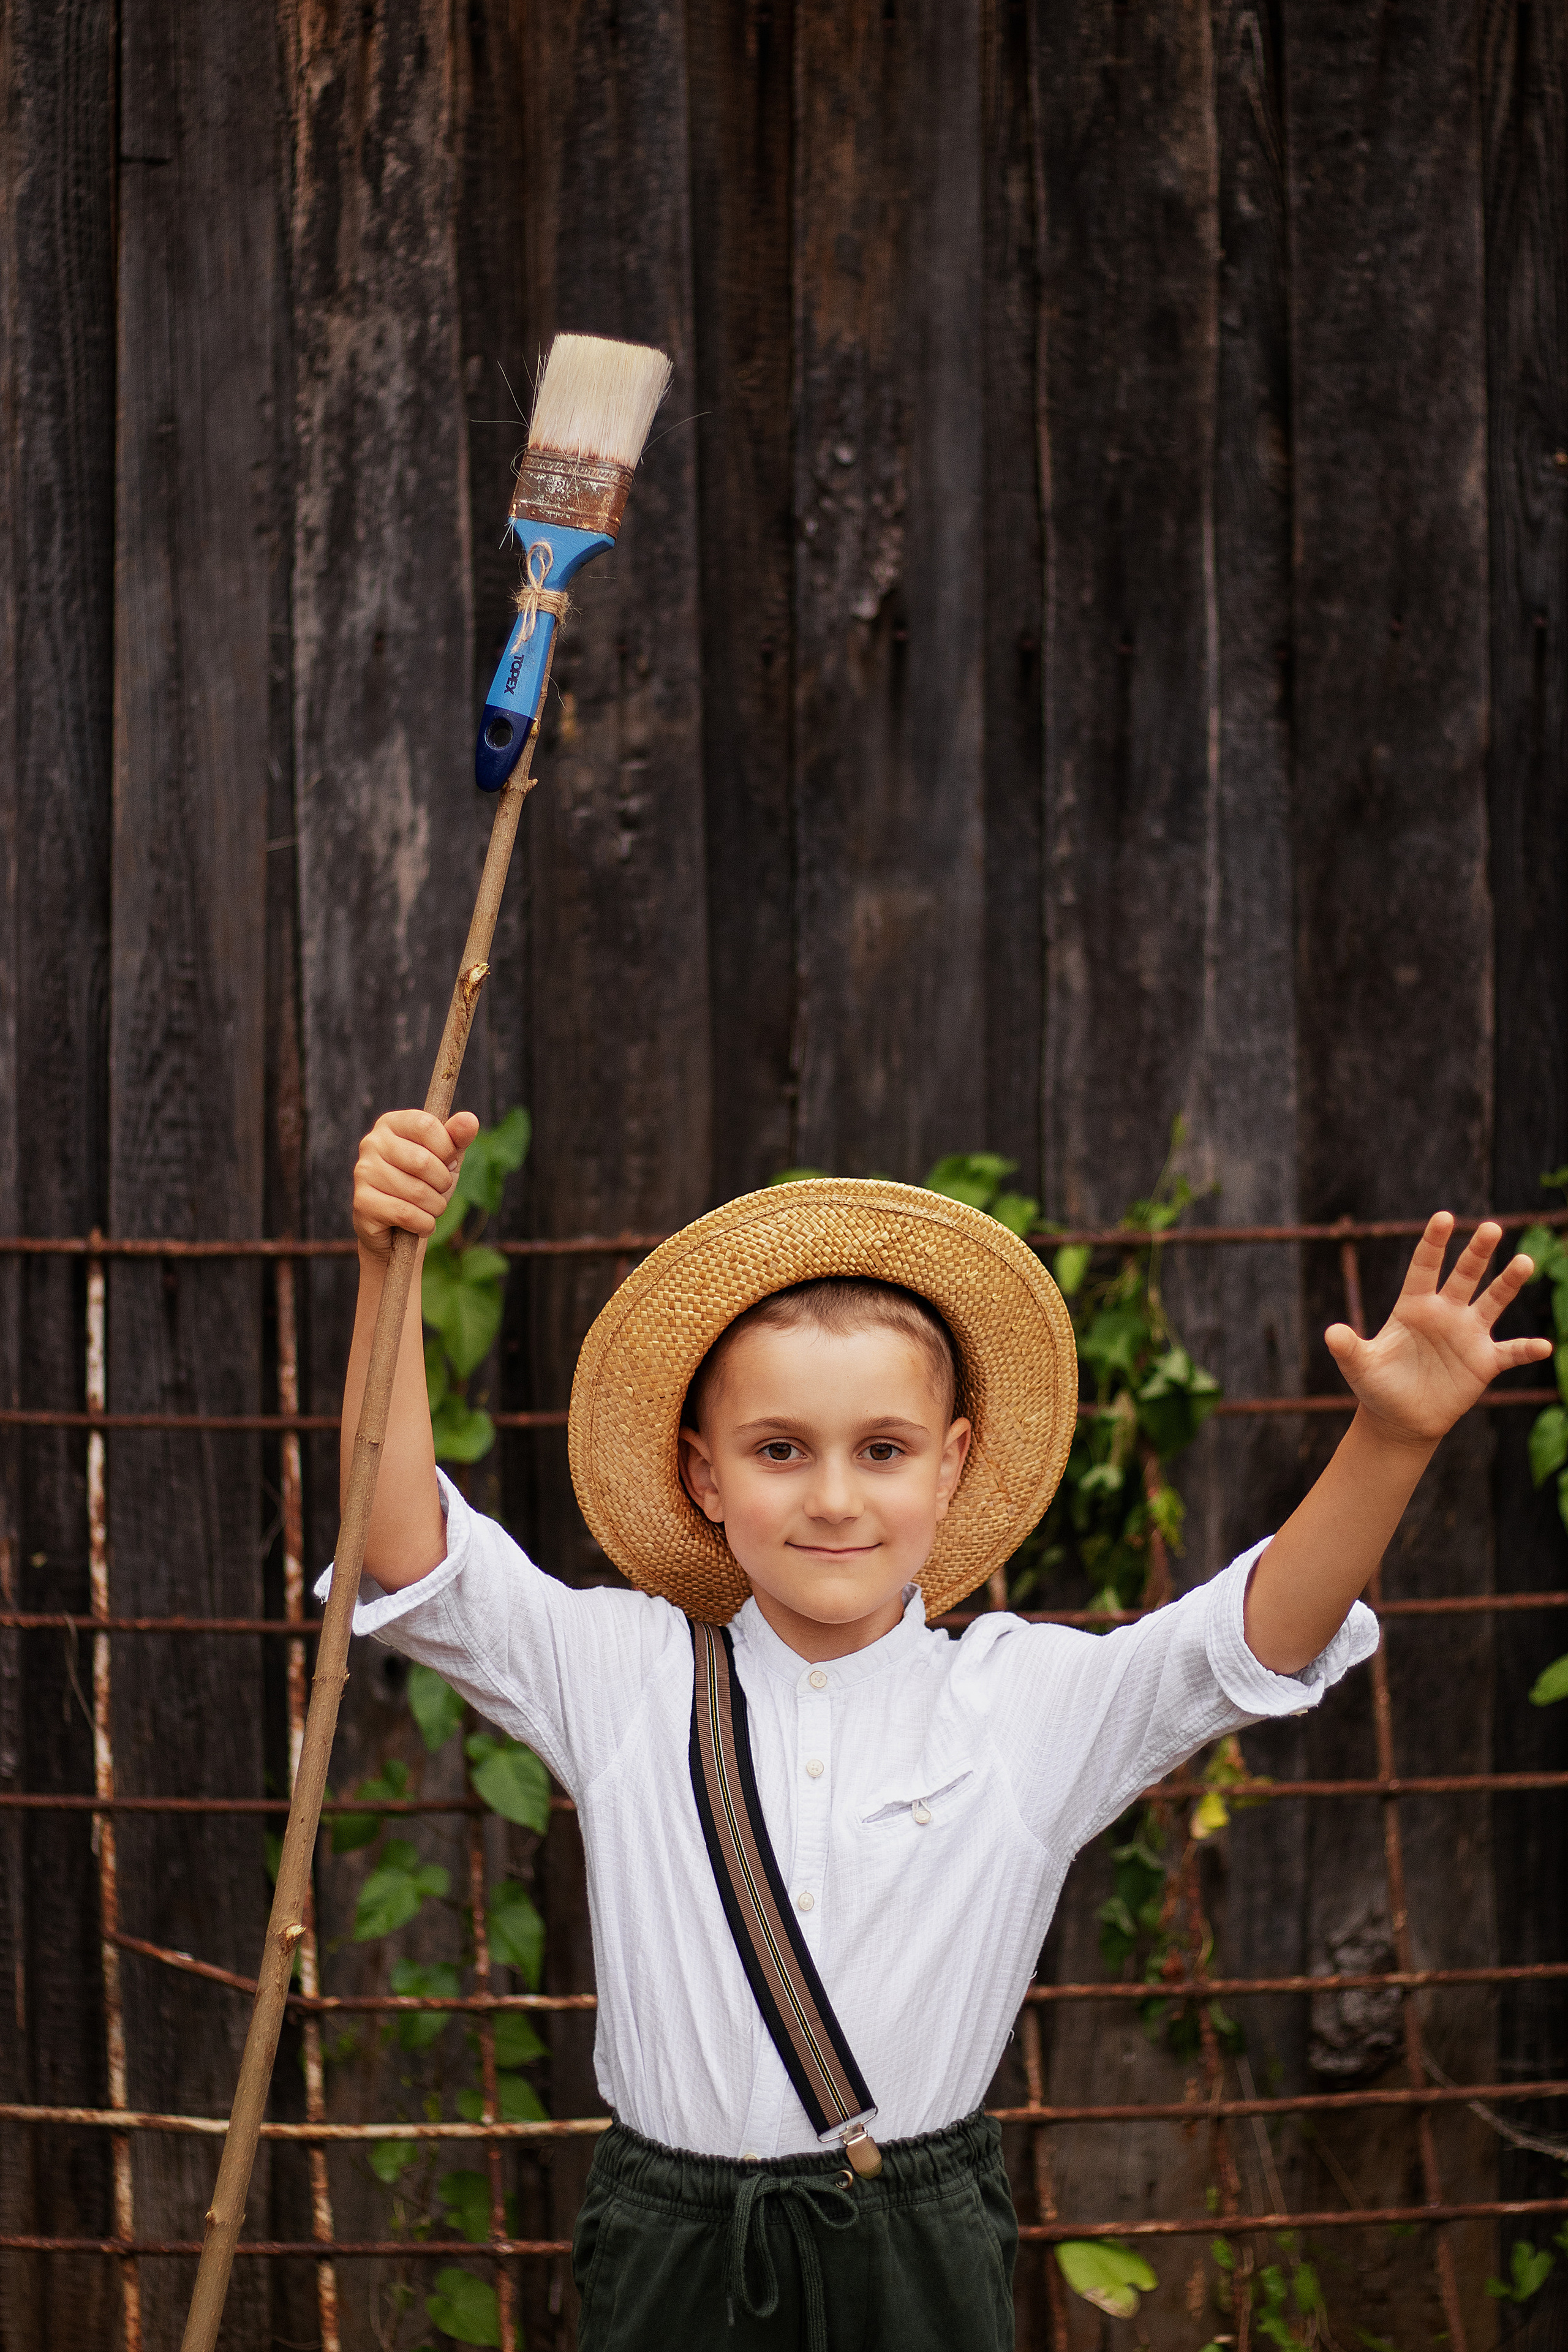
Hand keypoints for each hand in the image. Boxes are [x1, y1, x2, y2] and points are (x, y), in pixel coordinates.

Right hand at [352, 1108, 479, 1261]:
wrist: (398, 1226)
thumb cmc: (424, 1184)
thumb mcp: (445, 1159)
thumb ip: (457, 1137)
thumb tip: (469, 1119)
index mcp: (391, 1124)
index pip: (426, 1125)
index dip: (447, 1149)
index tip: (448, 1162)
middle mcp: (371, 1143)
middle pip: (422, 1160)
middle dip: (442, 1182)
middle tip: (439, 1190)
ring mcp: (363, 1172)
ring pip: (416, 1191)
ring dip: (435, 1207)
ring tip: (429, 1208)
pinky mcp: (362, 1203)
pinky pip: (406, 1214)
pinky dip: (424, 1224)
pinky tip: (421, 1224)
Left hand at [1326, 1214, 1552, 1447]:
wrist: (1400, 1418)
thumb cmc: (1377, 1385)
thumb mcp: (1359, 1366)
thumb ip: (1347, 1348)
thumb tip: (1331, 1333)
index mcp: (1413, 1306)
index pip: (1424, 1267)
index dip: (1433, 1242)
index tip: (1443, 1216)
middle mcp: (1445, 1313)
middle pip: (1464, 1275)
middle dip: (1477, 1252)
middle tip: (1491, 1227)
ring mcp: (1467, 1335)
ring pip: (1492, 1302)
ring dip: (1507, 1284)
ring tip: (1524, 1262)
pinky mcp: (1484, 1362)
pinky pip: (1510, 1352)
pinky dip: (1527, 1350)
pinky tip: (1544, 1346)